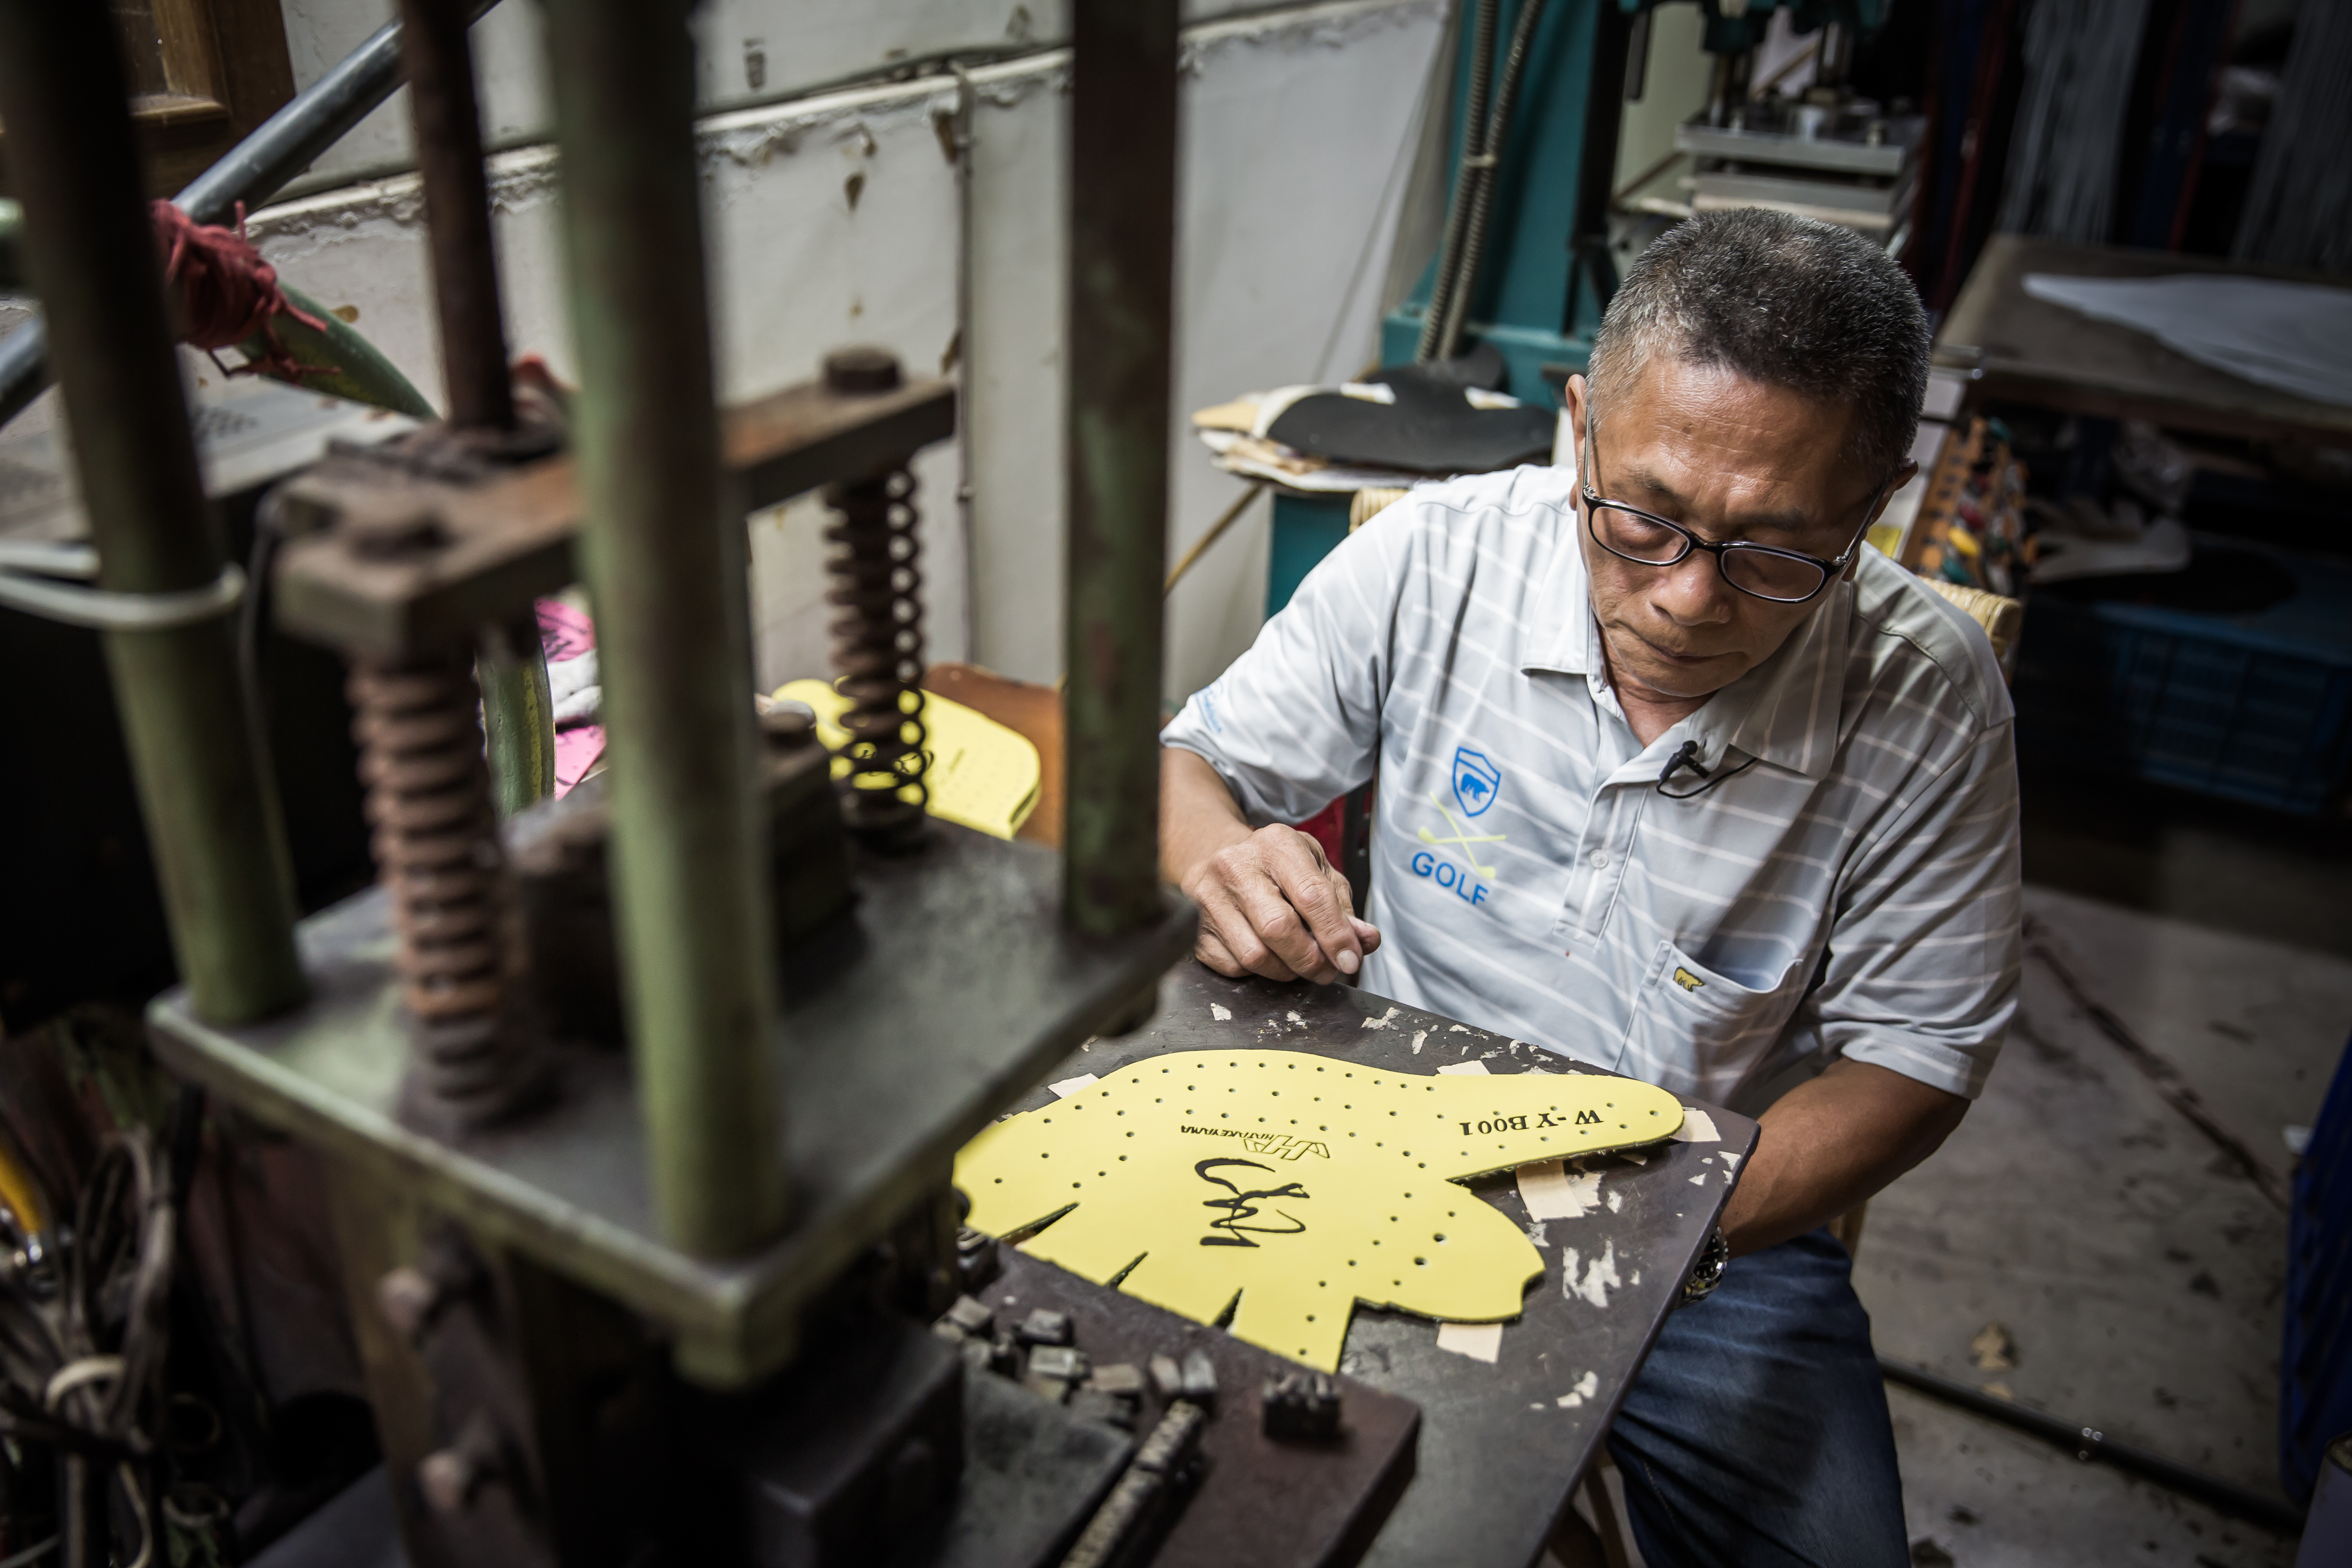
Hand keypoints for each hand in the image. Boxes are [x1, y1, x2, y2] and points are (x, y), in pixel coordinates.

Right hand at [1180, 824, 1381, 983]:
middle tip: (1327, 970)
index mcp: (1276, 844)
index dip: (1336, 935)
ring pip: (1254, 955)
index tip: (1351, 960)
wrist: (1216, 855)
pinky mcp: (1195, 927)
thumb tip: (1365, 941)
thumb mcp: (1316, 871)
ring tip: (1299, 963)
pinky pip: (1233, 967)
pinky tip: (1268, 955)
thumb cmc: (1275, 867)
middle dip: (1311, 960)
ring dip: (1286, 971)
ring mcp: (1208, 897)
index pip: (1312, 895)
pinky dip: (1258, 973)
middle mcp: (1236, 865)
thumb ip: (1343, 906)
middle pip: (1278, 928)